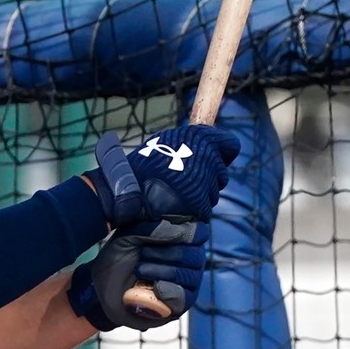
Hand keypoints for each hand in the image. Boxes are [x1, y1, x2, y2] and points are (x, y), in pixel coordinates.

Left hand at [67, 219, 209, 331]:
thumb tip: (179, 227)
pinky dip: (167, 289)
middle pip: (196, 254)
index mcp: (180, 239)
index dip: (180, 232)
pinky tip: (154, 287)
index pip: (198, 232)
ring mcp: (188, 283)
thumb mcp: (130, 235)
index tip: (154, 235)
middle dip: (166, 252)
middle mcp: (190, 260)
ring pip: (190, 274)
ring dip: (163, 271)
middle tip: (143, 254)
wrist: (101, 288)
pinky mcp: (181, 305)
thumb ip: (153, 227)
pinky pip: (185, 296)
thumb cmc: (117, 258)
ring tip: (140, 270)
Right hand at [86, 125, 239, 227]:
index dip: (222, 154)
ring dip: (199, 197)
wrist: (121, 193)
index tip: (211, 163)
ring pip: (213, 193)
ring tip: (174, 196)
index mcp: (194, 136)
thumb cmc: (135, 170)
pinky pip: (204, 209)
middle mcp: (203, 155)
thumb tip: (211, 141)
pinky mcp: (199, 200)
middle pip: (221, 173)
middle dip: (207, 181)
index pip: (229, 144)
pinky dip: (193, 212)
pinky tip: (175, 209)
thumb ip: (186, 144)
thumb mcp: (159, 146)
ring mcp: (203, 178)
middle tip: (182, 185)